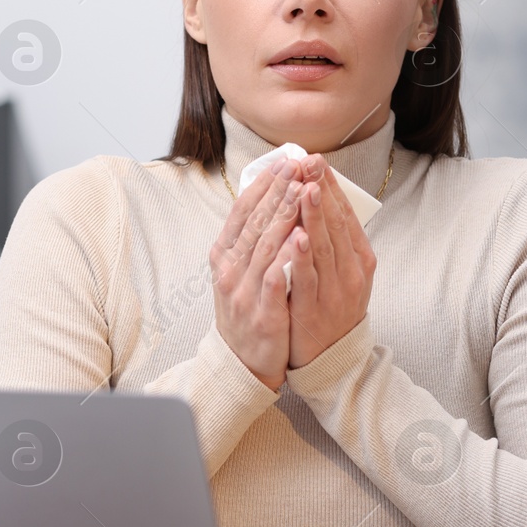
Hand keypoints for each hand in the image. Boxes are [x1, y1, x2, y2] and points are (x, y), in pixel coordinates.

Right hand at [208, 157, 304, 390]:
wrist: (242, 364)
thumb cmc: (246, 313)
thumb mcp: (237, 273)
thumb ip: (249, 242)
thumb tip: (268, 202)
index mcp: (223, 256)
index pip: (242, 212)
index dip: (263, 185)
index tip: (283, 162)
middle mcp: (229, 270)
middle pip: (254, 222)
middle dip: (278, 190)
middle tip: (298, 164)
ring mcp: (243, 291)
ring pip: (265, 245)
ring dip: (285, 214)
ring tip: (303, 188)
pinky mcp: (262, 313)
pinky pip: (275, 278)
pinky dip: (287, 256)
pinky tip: (301, 236)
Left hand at [287, 155, 375, 368]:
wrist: (332, 358)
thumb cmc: (333, 308)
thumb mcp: (344, 272)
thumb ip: (336, 240)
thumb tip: (320, 198)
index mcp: (361, 259)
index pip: (346, 215)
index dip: (332, 187)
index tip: (317, 161)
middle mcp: (351, 272)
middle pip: (336, 225)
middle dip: (321, 191)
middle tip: (309, 162)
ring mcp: (334, 291)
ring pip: (324, 248)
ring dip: (314, 216)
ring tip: (306, 188)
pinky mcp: (314, 310)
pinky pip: (307, 279)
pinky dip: (302, 257)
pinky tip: (297, 236)